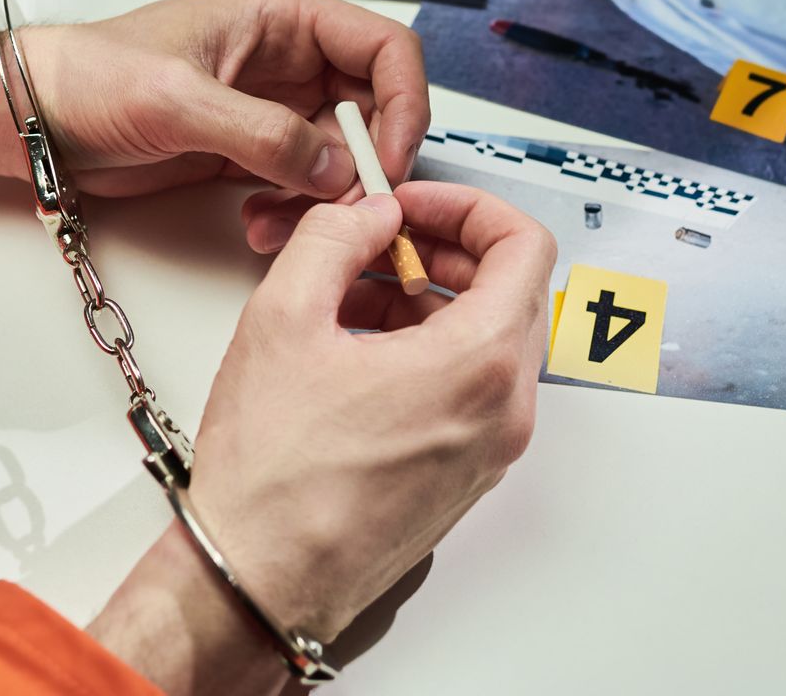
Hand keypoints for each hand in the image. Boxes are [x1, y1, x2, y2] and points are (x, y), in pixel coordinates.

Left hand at [21, 0, 427, 198]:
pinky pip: (305, 185)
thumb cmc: (91, 76)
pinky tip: (259, 223)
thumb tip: (335, 169)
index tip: (390, 159)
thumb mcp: (178, 98)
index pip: (387, 48)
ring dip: (328, 198)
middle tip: (344, 208)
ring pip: (344, 157)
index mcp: (283, 17)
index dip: (406, 103)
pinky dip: (297, 211)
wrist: (36, 118)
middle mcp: (290, 60)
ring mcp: (275, 108)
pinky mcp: (253, 151)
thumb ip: (263, 133)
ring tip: (281, 222)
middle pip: (377, 110)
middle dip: (366, 164)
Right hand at [89, 184, 553, 689]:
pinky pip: (471, 387)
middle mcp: (503, 411)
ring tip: (352, 296)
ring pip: (489, 338)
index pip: (526, 245)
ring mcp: (490, 450)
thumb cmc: (272, 477)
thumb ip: (335, 237)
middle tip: (381, 240)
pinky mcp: (466, 475)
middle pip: (512, 290)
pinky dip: (429, 349)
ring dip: (431, 299)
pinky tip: (357, 350)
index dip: (468, 206)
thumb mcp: (284, 316)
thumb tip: (369, 215)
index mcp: (478, 365)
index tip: (413, 207)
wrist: (259, 578)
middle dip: (445, 249)